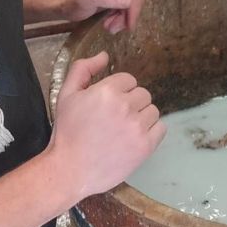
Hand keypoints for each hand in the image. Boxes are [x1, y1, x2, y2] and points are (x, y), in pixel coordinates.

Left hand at [32, 0, 142, 32]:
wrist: (63, 3)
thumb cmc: (72, 1)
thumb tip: (128, 0)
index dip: (133, 9)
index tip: (128, 27)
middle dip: (127, 14)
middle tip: (113, 28)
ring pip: (132, 0)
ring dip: (124, 16)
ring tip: (109, 26)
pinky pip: (127, 2)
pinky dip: (121, 14)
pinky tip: (110, 20)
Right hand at [50, 52, 164, 199]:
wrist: (70, 170)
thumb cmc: (67, 132)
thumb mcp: (66, 94)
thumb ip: (83, 69)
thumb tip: (104, 55)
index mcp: (107, 91)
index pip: (129, 80)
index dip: (118, 92)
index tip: (107, 106)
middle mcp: (125, 106)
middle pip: (143, 94)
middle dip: (131, 103)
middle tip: (114, 119)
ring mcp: (137, 127)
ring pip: (153, 111)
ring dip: (141, 117)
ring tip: (123, 130)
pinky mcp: (145, 146)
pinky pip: (160, 129)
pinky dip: (151, 132)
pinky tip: (134, 139)